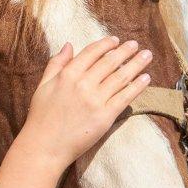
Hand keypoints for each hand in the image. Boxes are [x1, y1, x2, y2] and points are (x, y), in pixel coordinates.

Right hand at [18, 37, 152, 168]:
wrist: (45, 146)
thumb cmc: (41, 117)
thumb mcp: (43, 85)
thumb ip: (56, 64)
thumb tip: (69, 45)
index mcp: (67, 75)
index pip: (91, 52)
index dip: (106, 44)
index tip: (116, 40)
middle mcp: (83, 84)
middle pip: (110, 62)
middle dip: (125, 51)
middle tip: (135, 44)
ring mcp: (95, 100)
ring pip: (121, 77)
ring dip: (136, 64)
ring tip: (147, 56)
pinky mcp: (105, 116)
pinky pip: (125, 97)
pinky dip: (137, 86)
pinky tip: (146, 78)